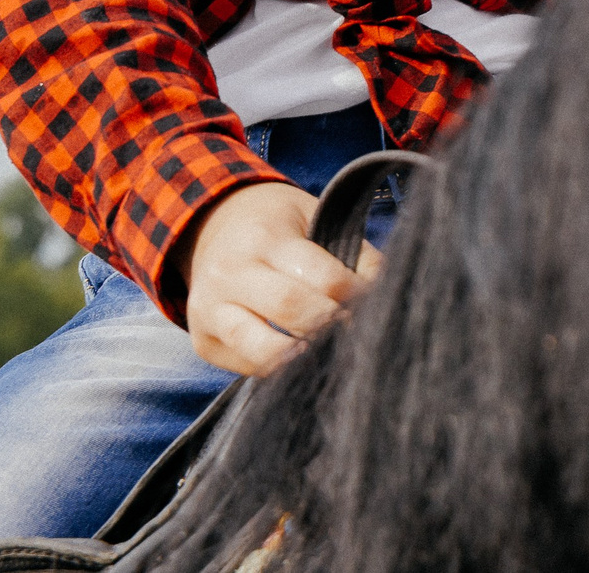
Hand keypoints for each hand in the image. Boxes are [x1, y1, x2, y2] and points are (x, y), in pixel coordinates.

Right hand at [172, 181, 366, 374]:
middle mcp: (230, 273)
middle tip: (356, 332)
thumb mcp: (312, 217)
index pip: (321, 275)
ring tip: (330, 355)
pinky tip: (303, 362)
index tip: (374, 304)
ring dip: (305, 359)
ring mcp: (209, 311)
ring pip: (262, 351)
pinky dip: (281, 370)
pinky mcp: (203, 342)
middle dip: (332, 327)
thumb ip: (352, 252)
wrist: (210, 227)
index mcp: (264, 237)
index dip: (356, 294)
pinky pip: (249, 367)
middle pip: (291, 310)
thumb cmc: (276, 225)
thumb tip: (385, 294)